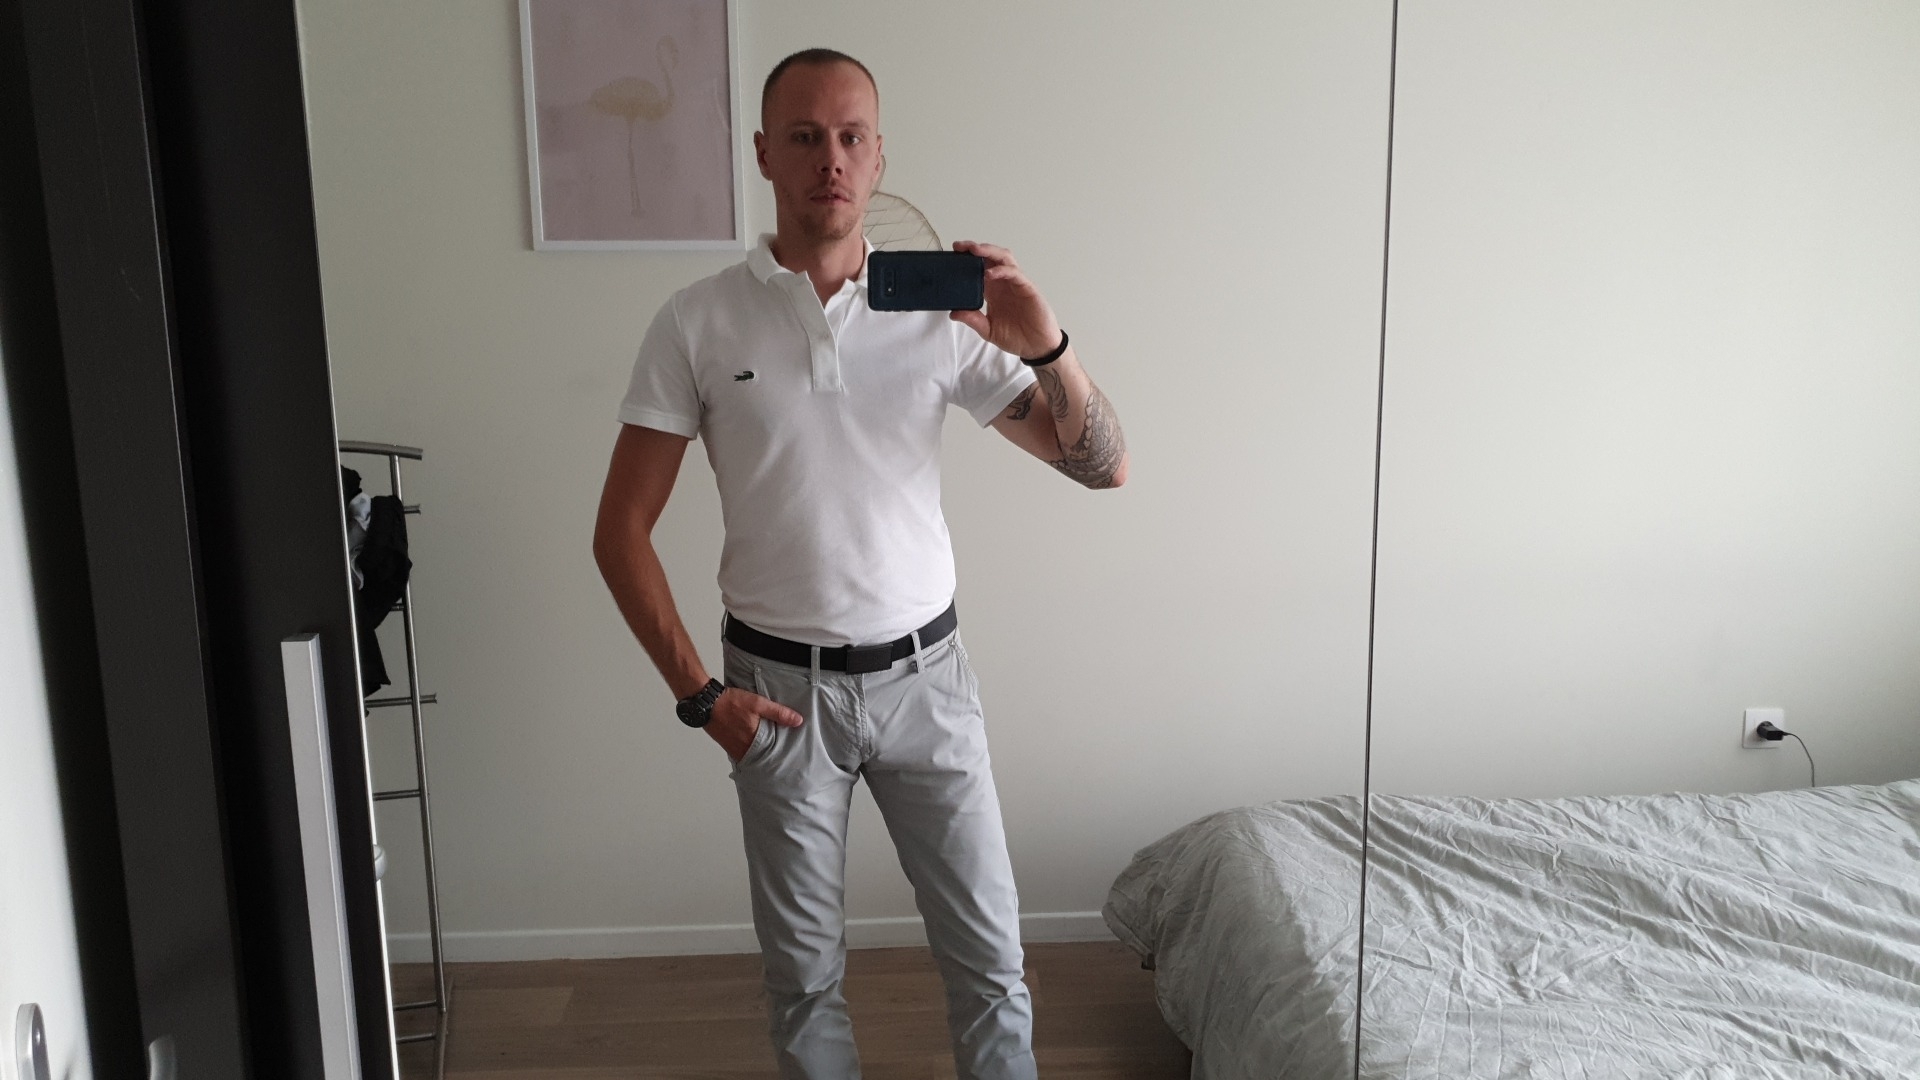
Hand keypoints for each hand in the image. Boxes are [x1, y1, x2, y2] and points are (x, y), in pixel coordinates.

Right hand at [706, 687, 803, 761]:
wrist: (706, 702)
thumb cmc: (731, 702)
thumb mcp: (759, 703)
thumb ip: (778, 713)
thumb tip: (798, 721)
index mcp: (753, 741)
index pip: (772, 755)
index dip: (781, 756)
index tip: (789, 758)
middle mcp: (742, 749)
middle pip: (761, 758)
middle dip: (770, 757)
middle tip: (781, 756)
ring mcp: (733, 749)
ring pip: (751, 756)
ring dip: (759, 754)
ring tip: (769, 750)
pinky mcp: (726, 745)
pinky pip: (740, 752)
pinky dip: (748, 750)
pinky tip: (753, 744)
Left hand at [948, 241, 1062, 359]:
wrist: (1036, 347)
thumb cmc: (1016, 337)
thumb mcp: (989, 330)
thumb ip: (973, 320)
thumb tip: (953, 313)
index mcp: (993, 291)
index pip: (979, 268)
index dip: (967, 259)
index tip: (953, 254)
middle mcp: (1003, 283)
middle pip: (991, 257)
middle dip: (976, 249)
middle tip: (960, 246)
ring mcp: (1016, 284)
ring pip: (1004, 258)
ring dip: (989, 252)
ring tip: (975, 251)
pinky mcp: (1027, 288)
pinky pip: (1015, 273)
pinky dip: (1002, 270)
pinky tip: (989, 273)